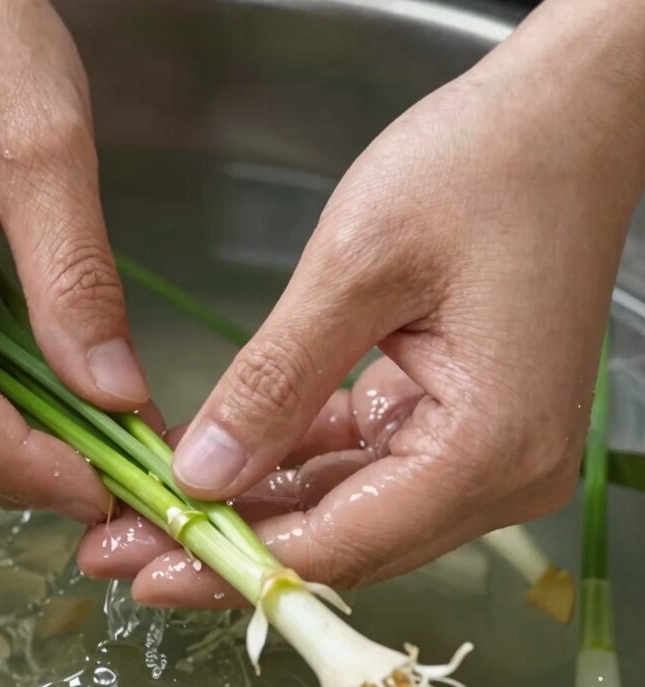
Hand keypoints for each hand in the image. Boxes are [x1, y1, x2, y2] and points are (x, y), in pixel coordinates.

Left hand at [79, 0, 644, 601]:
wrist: (566, 118)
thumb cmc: (478, 168)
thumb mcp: (357, 268)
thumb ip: (275, 381)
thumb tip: (200, 477)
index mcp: (487, 447)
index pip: (339, 543)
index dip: (231, 566)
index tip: (138, 568)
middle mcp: (497, 472)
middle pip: (340, 539)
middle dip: (227, 545)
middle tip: (121, 546)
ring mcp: (483, 448)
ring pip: (345, 506)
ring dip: (251, 507)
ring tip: (151, 508)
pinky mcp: (459, 417)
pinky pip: (362, 460)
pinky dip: (291, 460)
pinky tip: (219, 460)